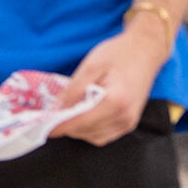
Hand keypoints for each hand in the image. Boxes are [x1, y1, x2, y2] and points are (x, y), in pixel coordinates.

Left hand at [49, 22, 167, 144]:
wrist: (146, 50)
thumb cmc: (119, 53)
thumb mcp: (91, 66)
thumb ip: (73, 90)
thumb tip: (57, 110)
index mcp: (115, 101)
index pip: (80, 122)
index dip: (59, 126)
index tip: (42, 126)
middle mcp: (124, 117)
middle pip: (86, 132)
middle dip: (67, 127)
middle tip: (52, 116)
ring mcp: (129, 123)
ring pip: (94, 138)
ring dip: (78, 130)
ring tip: (68, 114)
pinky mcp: (130, 123)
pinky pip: (105, 135)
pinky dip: (91, 130)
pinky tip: (84, 116)